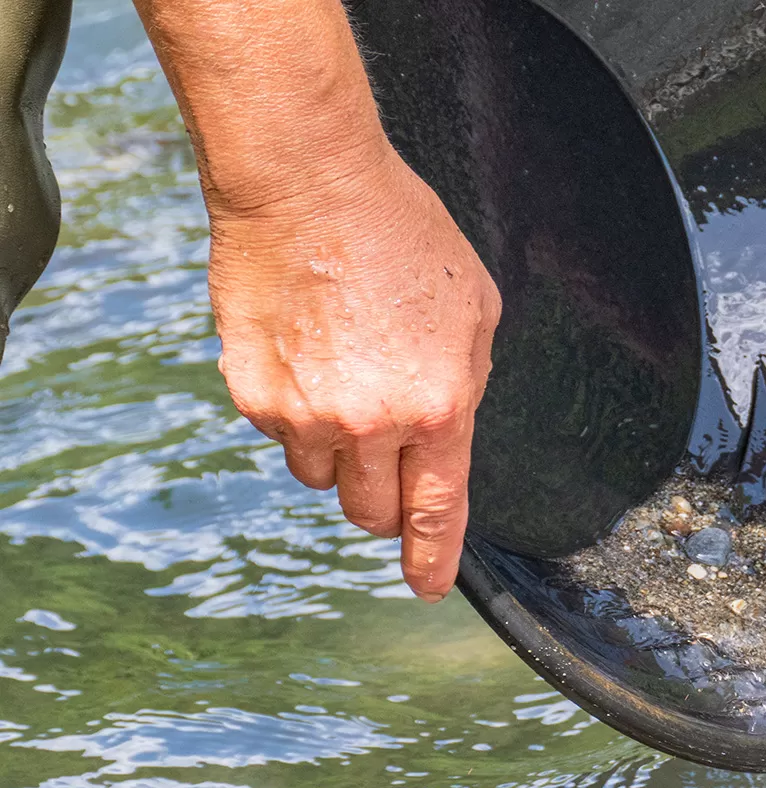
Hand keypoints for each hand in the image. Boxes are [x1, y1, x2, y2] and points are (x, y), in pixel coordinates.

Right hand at [206, 150, 500, 601]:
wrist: (308, 183)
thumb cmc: (402, 236)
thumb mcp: (474, 313)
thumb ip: (465, 386)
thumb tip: (449, 434)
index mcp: (438, 408)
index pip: (436, 511)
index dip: (432, 559)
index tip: (425, 586)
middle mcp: (370, 424)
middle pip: (372, 512)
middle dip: (386, 503)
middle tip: (389, 463)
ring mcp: (304, 414)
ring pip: (322, 479)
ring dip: (339, 456)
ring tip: (347, 383)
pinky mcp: (252, 393)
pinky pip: (280, 436)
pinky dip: (297, 415)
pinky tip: (309, 356)